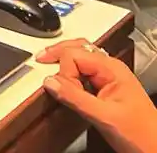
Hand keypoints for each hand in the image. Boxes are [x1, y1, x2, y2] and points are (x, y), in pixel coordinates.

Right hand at [39, 40, 156, 152]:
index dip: (64, 72)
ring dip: (64, 60)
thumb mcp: (104, 116)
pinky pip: (85, 70)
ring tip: (48, 64)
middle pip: (78, 47)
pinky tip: (65, 80)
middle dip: (59, 53)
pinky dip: (71, 72)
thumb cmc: (141, 134)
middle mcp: (111, 68)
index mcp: (112, 69)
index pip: (74, 56)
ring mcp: (110, 77)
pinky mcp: (108, 87)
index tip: (63, 90)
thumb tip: (50, 82)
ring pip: (81, 56)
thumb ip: (75, 98)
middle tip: (41, 60)